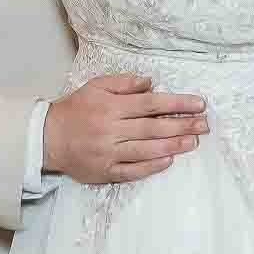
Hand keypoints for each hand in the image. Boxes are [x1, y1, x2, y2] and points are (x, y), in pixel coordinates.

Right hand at [43, 74, 208, 184]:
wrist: (48, 138)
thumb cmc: (76, 109)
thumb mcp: (96, 86)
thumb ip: (123, 83)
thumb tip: (150, 82)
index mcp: (111, 106)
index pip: (150, 104)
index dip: (177, 104)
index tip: (198, 104)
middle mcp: (111, 129)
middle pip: (153, 127)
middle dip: (182, 125)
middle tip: (204, 125)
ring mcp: (108, 152)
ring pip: (146, 149)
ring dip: (172, 146)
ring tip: (193, 141)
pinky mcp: (105, 171)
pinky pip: (132, 170)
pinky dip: (151, 166)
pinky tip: (168, 160)